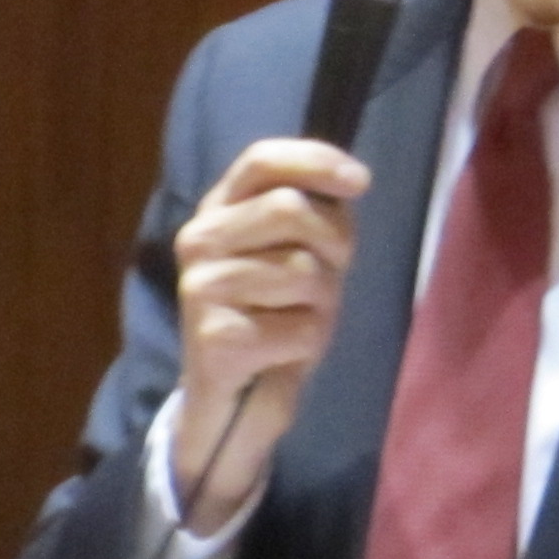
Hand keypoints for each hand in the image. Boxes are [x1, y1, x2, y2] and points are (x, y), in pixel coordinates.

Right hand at [167, 138, 368, 529]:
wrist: (235, 398)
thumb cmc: (272, 316)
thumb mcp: (296, 253)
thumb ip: (313, 214)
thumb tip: (350, 182)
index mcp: (217, 210)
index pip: (261, 161)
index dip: (315, 161)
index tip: (360, 181)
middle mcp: (198, 241)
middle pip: (289, 210)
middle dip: (332, 243)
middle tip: (329, 277)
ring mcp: (201, 289)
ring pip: (302, 272)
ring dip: (322, 302)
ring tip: (298, 317)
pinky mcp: (215, 339)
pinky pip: (301, 327)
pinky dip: (310, 342)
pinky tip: (283, 351)